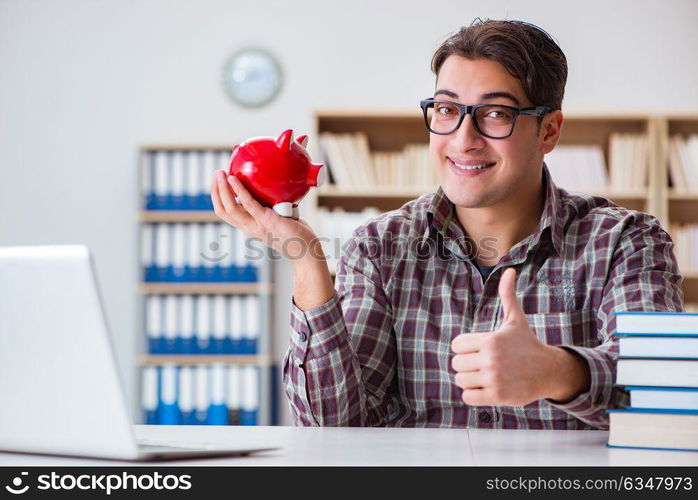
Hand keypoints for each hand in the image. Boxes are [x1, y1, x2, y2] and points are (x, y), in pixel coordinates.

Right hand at [211, 170, 321, 260]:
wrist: (306, 251)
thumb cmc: (294, 234)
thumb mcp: (275, 219)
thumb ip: (268, 208)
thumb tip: (269, 188)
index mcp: (249, 227)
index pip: (225, 213)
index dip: (217, 197)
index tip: (217, 182)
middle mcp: (249, 228)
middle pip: (223, 210)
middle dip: (215, 190)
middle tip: (216, 173)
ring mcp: (257, 226)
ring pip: (230, 208)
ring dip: (222, 188)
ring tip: (221, 173)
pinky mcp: (267, 221)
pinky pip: (248, 204)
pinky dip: (239, 190)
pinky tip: (234, 179)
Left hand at [450, 268, 567, 405]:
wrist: (548, 371)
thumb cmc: (526, 344)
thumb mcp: (515, 319)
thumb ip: (507, 295)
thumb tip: (510, 270)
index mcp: (490, 340)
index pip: (456, 345)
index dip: (465, 348)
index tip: (480, 350)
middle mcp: (490, 359)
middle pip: (456, 364)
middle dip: (467, 365)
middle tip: (483, 364)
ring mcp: (493, 379)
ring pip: (460, 381)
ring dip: (470, 380)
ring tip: (486, 376)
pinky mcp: (496, 396)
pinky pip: (467, 397)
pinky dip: (473, 395)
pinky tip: (487, 388)